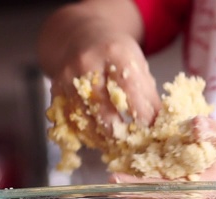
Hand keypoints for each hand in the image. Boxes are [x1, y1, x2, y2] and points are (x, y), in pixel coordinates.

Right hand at [39, 3, 160, 142]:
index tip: (150, 131)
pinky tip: (100, 137)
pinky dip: (87, 134)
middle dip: (121, 133)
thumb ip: (148, 96)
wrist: (80, 36)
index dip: (141, 114)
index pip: (129, 89)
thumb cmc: (115, 54)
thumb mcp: (138, 65)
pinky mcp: (56, 91)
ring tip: (118, 145)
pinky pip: (71, 122)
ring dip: (104, 138)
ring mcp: (68, 79)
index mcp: (114, 53)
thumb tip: (159, 126)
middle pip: (104, 110)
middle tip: (133, 144)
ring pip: (87, 121)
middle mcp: (87, 65)